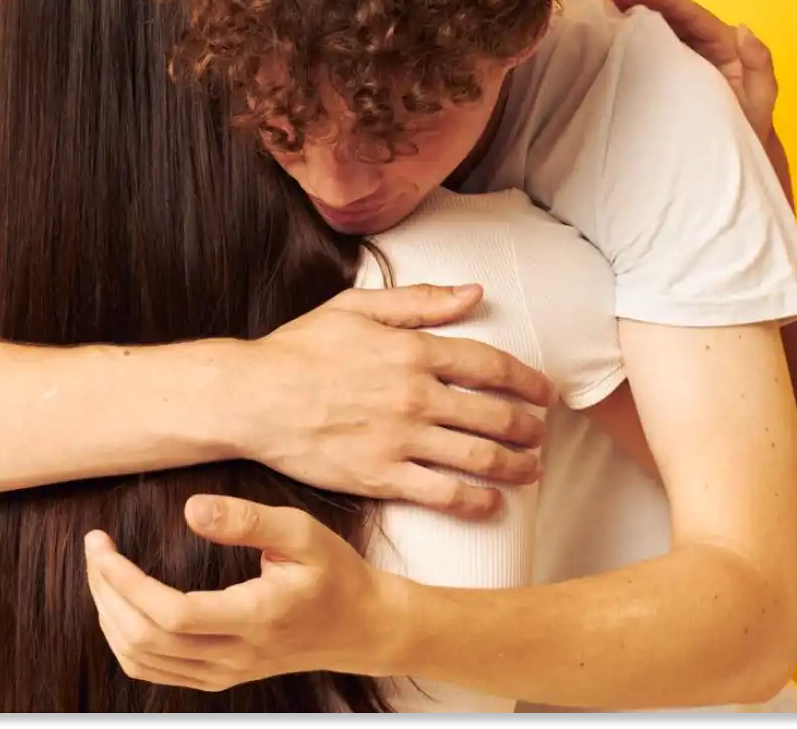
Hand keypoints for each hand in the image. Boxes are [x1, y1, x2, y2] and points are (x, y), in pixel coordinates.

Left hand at [83, 494, 402, 690]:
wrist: (360, 627)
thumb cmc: (333, 573)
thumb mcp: (301, 532)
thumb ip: (246, 519)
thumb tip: (190, 509)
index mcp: (256, 618)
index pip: (172, 615)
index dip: (125, 581)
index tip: (102, 544)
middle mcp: (235, 656)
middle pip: (145, 639)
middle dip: (106, 591)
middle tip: (95, 548)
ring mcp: (223, 673)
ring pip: (141, 660)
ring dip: (108, 614)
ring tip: (101, 570)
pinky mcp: (216, 678)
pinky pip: (152, 670)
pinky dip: (123, 639)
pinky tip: (119, 603)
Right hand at [230, 284, 552, 519]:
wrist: (251, 397)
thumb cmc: (297, 348)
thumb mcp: (357, 307)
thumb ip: (419, 301)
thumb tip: (473, 292)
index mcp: (413, 350)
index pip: (491, 365)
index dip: (527, 380)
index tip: (545, 392)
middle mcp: (416, 396)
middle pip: (495, 414)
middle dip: (529, 426)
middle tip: (540, 432)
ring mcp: (401, 440)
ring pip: (480, 457)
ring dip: (516, 465)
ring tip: (531, 469)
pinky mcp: (381, 477)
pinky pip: (444, 494)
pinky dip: (477, 501)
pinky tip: (491, 503)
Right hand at [606, 0, 777, 142]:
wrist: (729, 158)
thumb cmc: (746, 130)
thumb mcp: (760, 99)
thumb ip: (759, 64)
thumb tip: (742, 29)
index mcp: (724, 47)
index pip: (694, 18)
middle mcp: (702, 47)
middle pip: (672, 15)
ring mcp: (682, 59)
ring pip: (658, 26)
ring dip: (634, 6)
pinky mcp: (666, 74)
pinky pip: (649, 46)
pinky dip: (630, 30)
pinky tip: (612, 19)